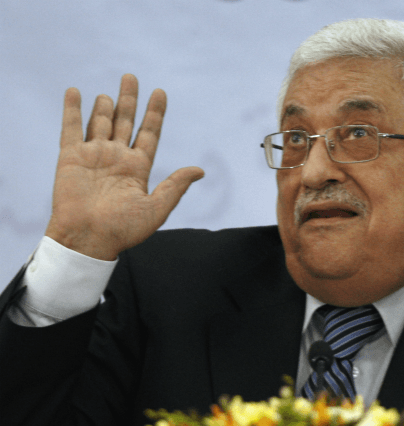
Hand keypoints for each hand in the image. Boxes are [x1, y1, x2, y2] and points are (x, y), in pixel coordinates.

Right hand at [44, 74, 203, 259]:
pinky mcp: (71, 157)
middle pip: (125, 121)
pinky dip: (73, 110)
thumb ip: (175, 186)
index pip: (149, 133)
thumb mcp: (157, 208)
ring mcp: (94, 156)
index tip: (160, 92)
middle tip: (132, 77)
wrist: (88, 239)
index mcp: (138, 168)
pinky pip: (71, 128)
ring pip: (101, 122)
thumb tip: (200, 170)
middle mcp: (117, 158)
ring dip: (106, 105)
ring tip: (111, 92)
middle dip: (129, 100)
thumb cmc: (124, 230)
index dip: (155, 113)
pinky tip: (76, 92)